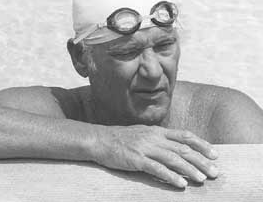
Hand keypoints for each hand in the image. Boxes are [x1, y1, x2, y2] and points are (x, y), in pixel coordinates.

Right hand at [92, 125, 218, 187]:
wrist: (100, 139)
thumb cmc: (121, 138)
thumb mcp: (143, 133)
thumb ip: (158, 138)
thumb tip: (175, 146)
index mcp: (157, 131)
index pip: (184, 135)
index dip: (201, 144)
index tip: (214, 154)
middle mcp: (154, 138)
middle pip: (182, 149)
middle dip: (201, 160)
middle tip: (215, 172)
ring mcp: (145, 148)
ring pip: (173, 159)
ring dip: (190, 170)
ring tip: (202, 179)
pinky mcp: (136, 159)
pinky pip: (157, 169)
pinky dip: (170, 176)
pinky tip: (180, 184)